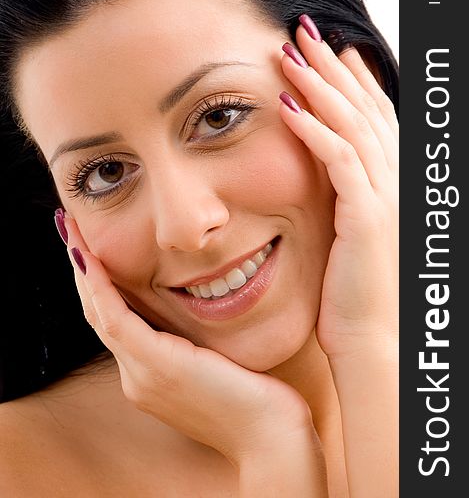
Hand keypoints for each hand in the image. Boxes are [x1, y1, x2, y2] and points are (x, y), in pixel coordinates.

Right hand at [62, 216, 321, 471]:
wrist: (269, 438)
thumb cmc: (254, 400)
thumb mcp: (218, 364)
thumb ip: (195, 343)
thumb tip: (195, 309)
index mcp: (149, 376)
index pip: (115, 323)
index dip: (100, 286)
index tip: (92, 251)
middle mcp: (137, 377)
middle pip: (99, 315)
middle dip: (84, 272)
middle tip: (73, 232)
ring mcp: (142, 375)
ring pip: (100, 314)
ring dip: (84, 272)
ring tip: (74, 235)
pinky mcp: (157, 366)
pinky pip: (116, 318)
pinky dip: (100, 286)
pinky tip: (90, 258)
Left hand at [279, 18, 397, 357]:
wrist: (373, 341)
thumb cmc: (355, 292)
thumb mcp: (351, 233)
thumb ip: (343, 197)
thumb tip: (324, 173)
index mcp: (390, 183)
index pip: (370, 116)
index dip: (348, 79)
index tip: (322, 50)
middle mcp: (395, 181)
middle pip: (363, 107)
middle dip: (331, 66)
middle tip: (302, 30)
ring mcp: (385, 197)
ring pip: (352, 125)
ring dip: (319, 86)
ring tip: (288, 53)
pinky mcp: (367, 217)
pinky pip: (340, 162)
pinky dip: (315, 131)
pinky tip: (288, 107)